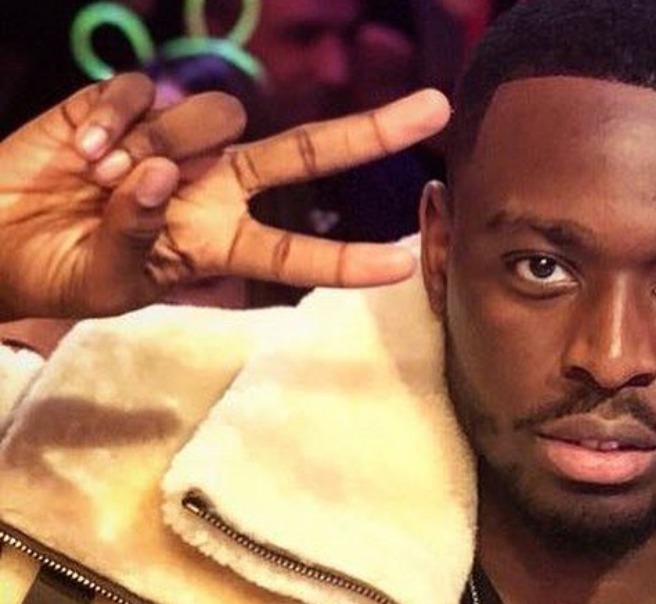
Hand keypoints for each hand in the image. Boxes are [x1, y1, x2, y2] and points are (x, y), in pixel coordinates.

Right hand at [0, 73, 449, 319]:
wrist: (0, 236)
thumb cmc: (63, 270)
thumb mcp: (112, 280)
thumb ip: (142, 240)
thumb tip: (162, 173)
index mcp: (218, 241)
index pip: (295, 251)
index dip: (348, 257)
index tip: (405, 261)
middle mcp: (213, 185)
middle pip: (302, 153)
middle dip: (368, 134)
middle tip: (434, 110)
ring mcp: (177, 139)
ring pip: (212, 114)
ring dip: (158, 144)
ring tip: (100, 177)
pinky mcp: (129, 103)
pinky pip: (144, 92)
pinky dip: (110, 121)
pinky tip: (81, 150)